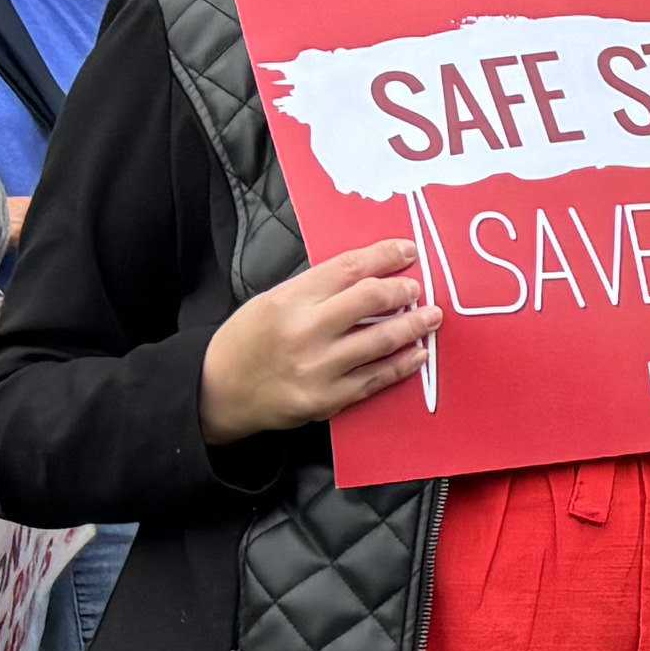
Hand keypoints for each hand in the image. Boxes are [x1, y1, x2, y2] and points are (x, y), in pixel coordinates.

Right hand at [198, 241, 433, 439]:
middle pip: (371, 299)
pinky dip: (403, 364)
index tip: (408, 252)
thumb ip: (318, 289)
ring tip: (431, 317)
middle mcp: (305, 332)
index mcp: (290, 300)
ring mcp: (318, 368)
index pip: (349, 268)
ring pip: (382, 340)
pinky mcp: (327, 399)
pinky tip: (418, 353)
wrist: (218, 391)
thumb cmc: (248, 341)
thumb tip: (371, 274)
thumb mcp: (273, 300)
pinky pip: (376, 379)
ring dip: (414, 326)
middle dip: (404, 291)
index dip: (385, 256)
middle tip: (417, 290)